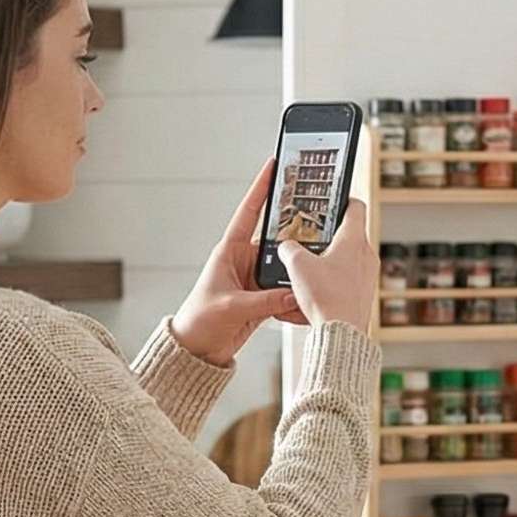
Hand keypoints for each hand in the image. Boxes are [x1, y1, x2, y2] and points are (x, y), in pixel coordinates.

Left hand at [170, 158, 305, 367]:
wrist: (197, 351)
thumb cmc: (200, 321)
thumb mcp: (232, 307)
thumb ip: (264, 301)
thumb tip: (294, 294)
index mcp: (229, 251)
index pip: (248, 212)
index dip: (261, 188)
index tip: (273, 165)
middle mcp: (244, 261)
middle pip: (277, 241)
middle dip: (296, 235)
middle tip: (320, 222)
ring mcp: (255, 280)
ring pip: (285, 269)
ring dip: (299, 273)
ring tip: (319, 270)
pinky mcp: (262, 299)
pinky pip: (285, 292)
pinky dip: (296, 296)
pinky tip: (308, 299)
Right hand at [279, 198, 373, 330]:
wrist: (341, 333)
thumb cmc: (326, 297)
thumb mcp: (297, 266)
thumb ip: (289, 249)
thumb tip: (286, 247)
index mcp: (354, 239)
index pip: (356, 206)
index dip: (343, 200)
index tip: (333, 202)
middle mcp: (366, 255)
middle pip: (350, 234)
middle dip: (329, 236)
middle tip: (312, 239)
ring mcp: (368, 276)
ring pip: (347, 259)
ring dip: (329, 261)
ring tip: (309, 269)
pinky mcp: (363, 294)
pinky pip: (347, 281)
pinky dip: (331, 282)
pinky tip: (314, 292)